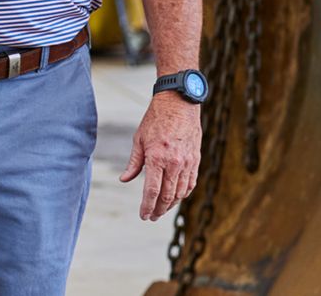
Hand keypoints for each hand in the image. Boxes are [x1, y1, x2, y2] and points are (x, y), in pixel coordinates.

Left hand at [120, 93, 202, 220]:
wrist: (179, 104)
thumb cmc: (155, 120)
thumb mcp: (139, 140)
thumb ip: (134, 163)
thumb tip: (124, 179)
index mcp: (157, 158)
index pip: (152, 191)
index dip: (147, 206)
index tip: (143, 215)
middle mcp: (174, 163)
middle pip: (167, 196)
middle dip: (158, 210)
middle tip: (151, 217)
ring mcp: (187, 163)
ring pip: (180, 192)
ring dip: (171, 205)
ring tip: (161, 210)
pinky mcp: (196, 160)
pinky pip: (191, 183)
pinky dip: (183, 194)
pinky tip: (176, 198)